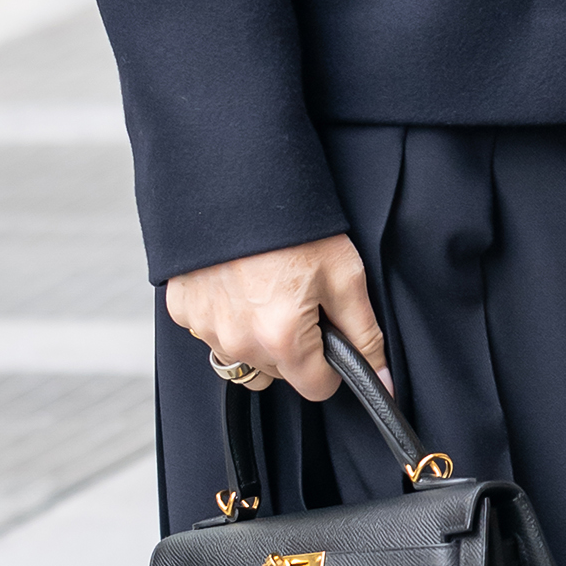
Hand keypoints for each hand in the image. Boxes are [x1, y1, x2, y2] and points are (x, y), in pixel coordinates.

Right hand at [165, 231, 390, 405]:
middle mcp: (238, 342)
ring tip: (266, 290)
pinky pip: (210, 332)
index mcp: (282, 338)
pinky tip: (236, 283)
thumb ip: (364, 334)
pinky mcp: (182, 309)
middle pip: (278, 372)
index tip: (331, 336)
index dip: (332, 364)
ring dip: (256, 337)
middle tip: (299, 297)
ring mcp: (205, 327)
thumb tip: (384, 382)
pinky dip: (225, 316)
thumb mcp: (344, 273)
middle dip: (293, 347)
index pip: (316, 388)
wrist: (237, 177)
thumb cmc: (296, 224)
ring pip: (242, 356)